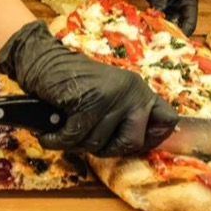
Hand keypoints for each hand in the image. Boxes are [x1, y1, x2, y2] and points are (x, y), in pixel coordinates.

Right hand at [0, 21, 177, 156]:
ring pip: (98, 143)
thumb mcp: (108, 97)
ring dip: (74, 144)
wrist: (41, 61)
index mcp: (140, 90)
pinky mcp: (87, 100)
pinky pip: (74, 136)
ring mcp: (111, 95)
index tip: (127, 143)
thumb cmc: (71, 85)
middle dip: (104, 149)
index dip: (152, 139)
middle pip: (131, 143)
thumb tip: (140, 146)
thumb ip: (125, 116)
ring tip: (63, 130)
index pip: (168, 121)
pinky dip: (57, 140)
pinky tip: (50, 133)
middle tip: (84, 139)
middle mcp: (131, 91)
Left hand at [133, 0, 198, 35]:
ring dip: (164, 31)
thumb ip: (159, 6)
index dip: (184, 32)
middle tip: (163, 42)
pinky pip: (162, 22)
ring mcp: (174, 9)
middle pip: (181, 26)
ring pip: (171, 25)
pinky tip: (151, 31)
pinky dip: (157, 26)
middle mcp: (184, 6)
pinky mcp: (164, 11)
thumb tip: (156, 20)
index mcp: (189, 0)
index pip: (190, 21)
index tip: (175, 41)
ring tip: (156, 38)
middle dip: (172, 33)